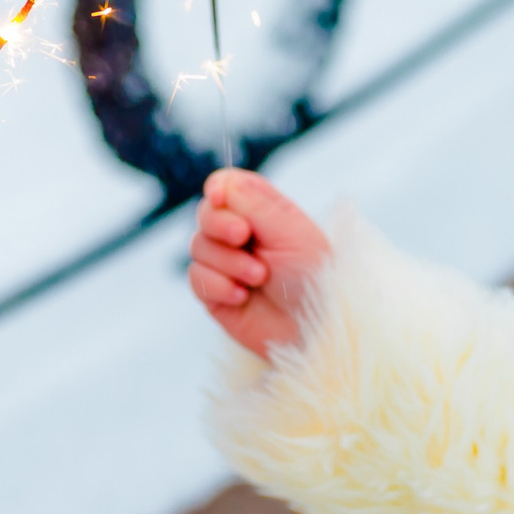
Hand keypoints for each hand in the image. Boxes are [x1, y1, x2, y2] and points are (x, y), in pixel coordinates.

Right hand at [187, 168, 330, 358]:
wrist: (316, 330)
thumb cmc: (314, 277)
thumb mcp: (291, 232)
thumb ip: (254, 203)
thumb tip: (220, 184)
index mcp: (263, 212)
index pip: (227, 186)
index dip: (219, 189)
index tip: (221, 197)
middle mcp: (242, 235)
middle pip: (205, 213)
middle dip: (220, 225)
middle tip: (243, 237)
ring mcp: (226, 264)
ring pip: (198, 247)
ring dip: (228, 261)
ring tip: (259, 277)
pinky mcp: (216, 294)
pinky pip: (197, 279)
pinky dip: (219, 286)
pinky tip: (243, 297)